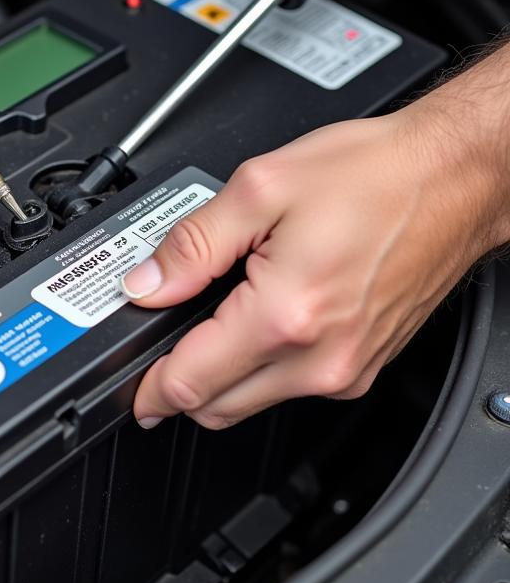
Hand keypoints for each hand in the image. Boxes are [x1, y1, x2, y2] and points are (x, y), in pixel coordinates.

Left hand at [121, 106, 505, 429]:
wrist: (451, 178)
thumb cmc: (373, 175)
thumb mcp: (260, 187)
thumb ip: (192, 243)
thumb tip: (147, 284)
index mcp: (286, 315)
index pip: (192, 383)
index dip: (148, 388)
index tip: (130, 385)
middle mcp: (321, 357)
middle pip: (218, 407)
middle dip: (179, 383)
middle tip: (160, 339)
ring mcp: (347, 368)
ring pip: (254, 401)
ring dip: (221, 374)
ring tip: (210, 315)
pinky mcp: (363, 365)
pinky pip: (293, 384)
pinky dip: (261, 364)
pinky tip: (256, 315)